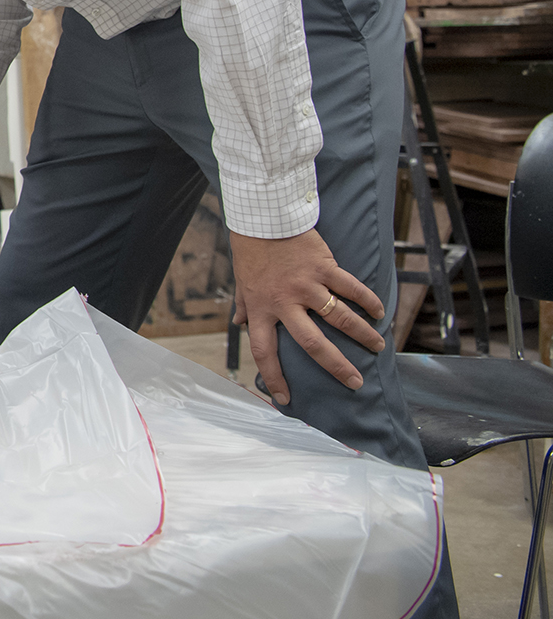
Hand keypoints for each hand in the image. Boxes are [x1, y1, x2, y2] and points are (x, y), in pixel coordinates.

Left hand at [230, 228, 383, 405]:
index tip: (285, 398)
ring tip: (377, 347)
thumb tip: (239, 322)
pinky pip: (351, 287)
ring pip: (340, 318)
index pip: (265, 352)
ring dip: (362, 335)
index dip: (274, 377)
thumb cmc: (251, 253)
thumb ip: (245, 306)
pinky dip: (368, 300)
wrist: (263, 219)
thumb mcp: (242, 282)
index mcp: (262, 309)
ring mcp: (307, 285)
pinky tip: (379, 312)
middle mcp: (285, 302)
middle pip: (313, 344)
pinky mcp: (324, 267)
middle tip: (354, 383)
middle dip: (336, 367)